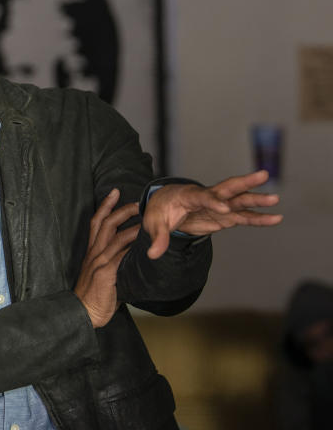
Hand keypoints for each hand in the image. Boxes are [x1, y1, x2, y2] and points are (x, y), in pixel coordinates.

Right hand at [74, 189, 139, 327]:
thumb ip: (112, 264)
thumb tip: (131, 257)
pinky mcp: (106, 273)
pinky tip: (144, 243)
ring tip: (147, 220)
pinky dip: (132, 248)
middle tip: (137, 201)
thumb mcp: (101, 275)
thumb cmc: (93, 297)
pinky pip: (121, 256)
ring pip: (115, 237)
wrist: (82, 313)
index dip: (105, 206)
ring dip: (132, 226)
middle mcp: (94, 254)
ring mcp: (99, 263)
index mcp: (92, 252)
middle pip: (106, 224)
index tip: (114, 192)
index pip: (96, 223)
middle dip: (121, 210)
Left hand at [142, 169, 282, 258]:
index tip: (224, 208)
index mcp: (188, 195)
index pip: (202, 197)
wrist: (166, 204)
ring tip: (275, 200)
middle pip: (227, 188)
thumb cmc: (160, 210)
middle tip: (263, 174)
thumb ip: (158, 238)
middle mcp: (207, 196)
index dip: (212, 202)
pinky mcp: (225, 215)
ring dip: (257, 200)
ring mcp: (219, 205)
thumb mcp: (154, 223)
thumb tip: (153, 255)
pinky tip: (275, 218)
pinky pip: (244, 216)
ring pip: (240, 200)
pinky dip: (259, 218)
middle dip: (244, 182)